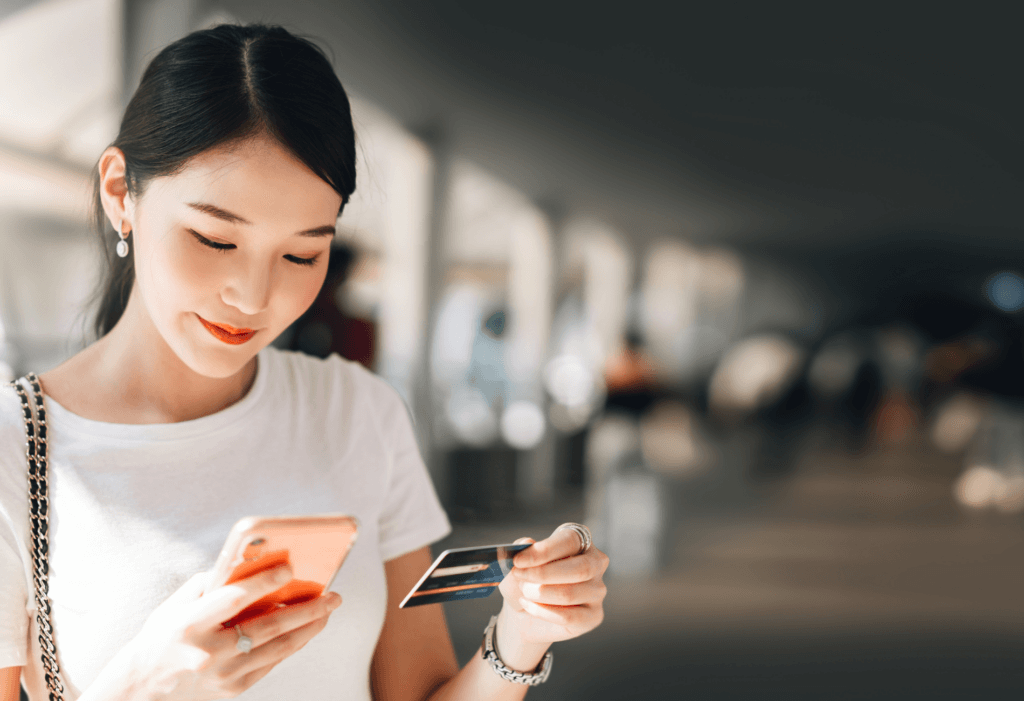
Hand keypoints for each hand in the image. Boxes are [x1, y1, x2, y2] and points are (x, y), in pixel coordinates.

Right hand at [86, 565, 341, 700]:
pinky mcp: (233, 689)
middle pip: (268, 627)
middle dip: (306, 609)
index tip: (290, 567)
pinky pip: (272, 662)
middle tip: (333, 593)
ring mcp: (223, 674)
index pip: (233, 600)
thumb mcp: (174, 607)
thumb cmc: (162, 636)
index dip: (263, 583)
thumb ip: (210, 585)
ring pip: (278, 648)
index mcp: (189, 625)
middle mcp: (208, 652)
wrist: (140, 690)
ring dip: (309, 627)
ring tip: (328, 608)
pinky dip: (293, 643)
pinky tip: (308, 628)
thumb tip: (253, 563)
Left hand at [495, 526, 608, 669]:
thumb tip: (526, 543)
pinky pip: (568, 616)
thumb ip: (521, 550)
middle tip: (519, 576)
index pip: (571, 540)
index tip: (518, 560)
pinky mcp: (594, 616)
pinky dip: (541, 611)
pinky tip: (528, 605)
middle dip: (543, 574)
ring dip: (539, 593)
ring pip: (570, 594)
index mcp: (580, 541)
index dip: (544, 550)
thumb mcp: (517, 563)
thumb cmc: (526, 581)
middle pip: (580, 568)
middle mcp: (595, 563)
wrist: (524, 614)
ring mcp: (597, 591)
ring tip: (524, 591)